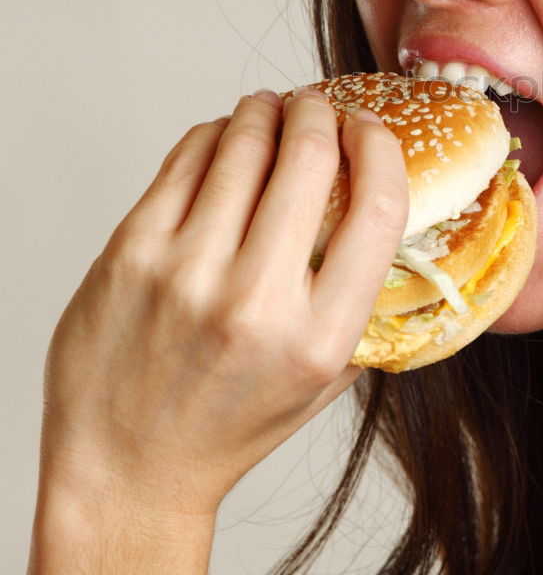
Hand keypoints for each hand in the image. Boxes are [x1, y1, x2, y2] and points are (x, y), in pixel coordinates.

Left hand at [38, 87, 407, 518]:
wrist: (126, 469)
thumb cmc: (231, 424)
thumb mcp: (325, 380)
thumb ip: (364, 302)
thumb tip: (382, 212)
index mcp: (319, 338)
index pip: (378, 210)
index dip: (381, 150)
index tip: (371, 130)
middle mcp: (255, 302)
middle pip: (309, 159)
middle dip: (319, 113)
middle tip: (317, 105)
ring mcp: (185, 273)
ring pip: (242, 146)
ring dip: (264, 112)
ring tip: (270, 107)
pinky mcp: (129, 253)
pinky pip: (184, 160)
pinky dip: (214, 135)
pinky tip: (224, 136)